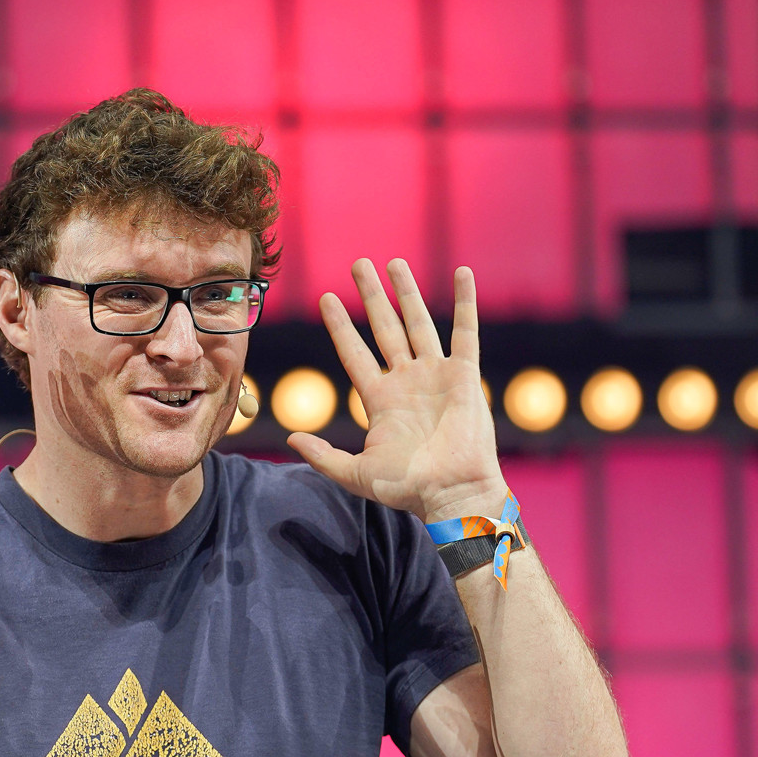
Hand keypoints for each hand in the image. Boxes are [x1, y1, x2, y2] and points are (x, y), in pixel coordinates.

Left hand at [286, 260, 508, 522]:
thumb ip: (323, 456)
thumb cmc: (407, 488)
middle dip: (371, 296)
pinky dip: (465, 302)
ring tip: (394, 263)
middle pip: (384, 327)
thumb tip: (291, 437)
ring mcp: (436, 375)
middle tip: (359, 264)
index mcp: (380, 399)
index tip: (326, 298)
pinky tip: (461, 273)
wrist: (452, 493)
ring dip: (407, 292)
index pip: (354, 352)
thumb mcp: (355, 474)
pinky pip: (466, 331)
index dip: (340, 326)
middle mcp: (406, 381)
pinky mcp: (465, 376)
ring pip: (418, 322)